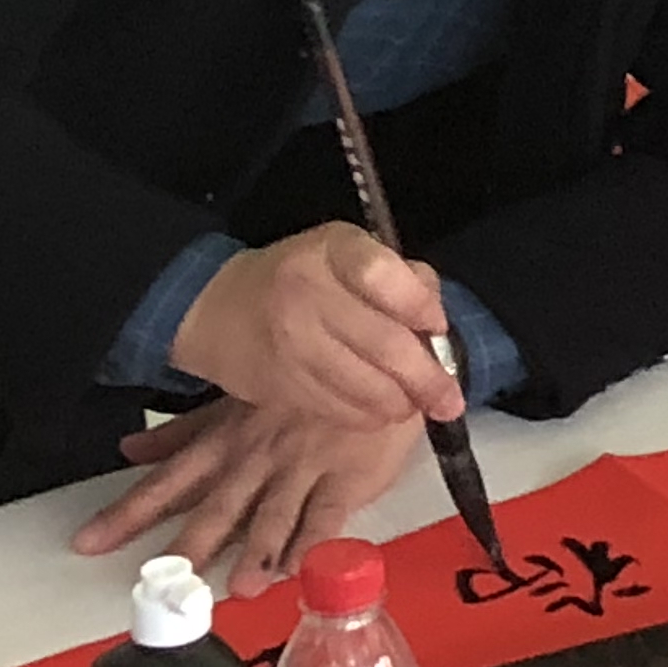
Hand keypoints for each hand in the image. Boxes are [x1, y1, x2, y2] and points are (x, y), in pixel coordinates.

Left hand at [73, 402, 422, 596]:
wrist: (375, 357)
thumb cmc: (304, 385)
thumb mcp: (237, 401)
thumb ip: (185, 431)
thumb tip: (131, 449)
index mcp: (228, 441)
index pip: (170, 479)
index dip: (129, 511)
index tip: (89, 542)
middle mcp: (258, 458)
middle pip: (216, 508)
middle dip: (187, 547)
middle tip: (162, 585)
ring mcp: (303, 467)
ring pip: (275, 514)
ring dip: (256, 552)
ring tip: (240, 588)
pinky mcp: (348, 476)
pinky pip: (330, 513)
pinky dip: (316, 542)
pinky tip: (305, 568)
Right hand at [168, 224, 457, 428]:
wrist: (217, 308)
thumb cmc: (302, 275)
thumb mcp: (348, 251)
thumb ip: (399, 277)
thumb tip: (437, 321)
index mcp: (333, 250)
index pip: (383, 275)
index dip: (419, 306)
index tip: (438, 328)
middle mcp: (307, 294)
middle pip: (383, 342)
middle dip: (426, 377)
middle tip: (450, 400)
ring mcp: (290, 343)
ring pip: (362, 385)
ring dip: (400, 403)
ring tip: (417, 406)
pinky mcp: (278, 384)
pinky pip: (336, 409)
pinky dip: (366, 416)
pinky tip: (380, 411)